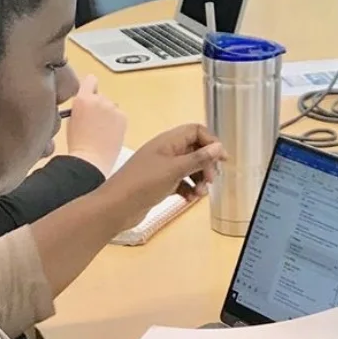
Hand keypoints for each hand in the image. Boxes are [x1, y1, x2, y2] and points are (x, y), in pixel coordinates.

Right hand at [64, 75, 126, 177]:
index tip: (89, 95)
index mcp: (83, 98)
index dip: (90, 87)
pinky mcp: (123, 117)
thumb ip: (80, 106)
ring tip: (102, 130)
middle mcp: (100, 99)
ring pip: (111, 106)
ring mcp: (113, 108)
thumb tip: (86, 103)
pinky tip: (110, 134)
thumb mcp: (71, 120)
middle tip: (94, 121)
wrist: (91, 160)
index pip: (90, 79)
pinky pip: (119, 115)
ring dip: (108, 113)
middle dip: (98, 105)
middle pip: (101, 96)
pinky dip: (116, 122)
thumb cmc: (77, 143)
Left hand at [100, 123, 222, 229]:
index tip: (222, 160)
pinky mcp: (159, 184)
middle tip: (211, 180)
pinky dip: (188, 189)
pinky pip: (180, 182)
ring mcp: (161, 168)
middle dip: (206, 164)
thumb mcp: (174, 170)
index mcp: (168, 141)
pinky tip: (189, 199)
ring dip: (198, 179)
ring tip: (200, 194)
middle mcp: (165, 151)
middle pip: (194, 150)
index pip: (195, 131)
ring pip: (188, 168)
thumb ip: (198, 159)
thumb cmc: (144, 183)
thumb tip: (219, 147)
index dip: (211, 143)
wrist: (115, 207)